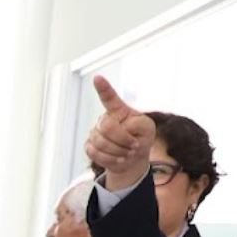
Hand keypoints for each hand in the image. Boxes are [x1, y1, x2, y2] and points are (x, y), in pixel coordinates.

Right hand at [84, 76, 155, 190]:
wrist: (131, 158)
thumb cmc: (141, 138)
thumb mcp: (147, 129)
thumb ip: (137, 125)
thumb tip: (121, 130)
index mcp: (119, 111)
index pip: (109, 98)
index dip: (103, 88)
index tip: (97, 77)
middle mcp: (104, 119)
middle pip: (106, 127)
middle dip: (123, 139)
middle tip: (134, 146)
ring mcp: (95, 132)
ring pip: (101, 142)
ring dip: (119, 151)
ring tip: (128, 153)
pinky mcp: (89, 145)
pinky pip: (95, 153)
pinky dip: (111, 159)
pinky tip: (119, 158)